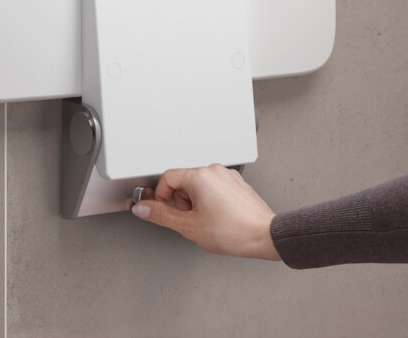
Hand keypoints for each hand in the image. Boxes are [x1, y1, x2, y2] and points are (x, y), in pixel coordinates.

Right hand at [131, 164, 280, 260]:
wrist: (264, 235)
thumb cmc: (233, 231)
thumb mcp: (189, 226)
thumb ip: (162, 215)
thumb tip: (143, 208)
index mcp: (200, 176)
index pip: (167, 178)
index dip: (160, 196)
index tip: (163, 210)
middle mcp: (214, 170)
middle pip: (182, 181)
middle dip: (180, 202)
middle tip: (189, 220)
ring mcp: (227, 176)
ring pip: (198, 185)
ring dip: (195, 202)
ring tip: (206, 221)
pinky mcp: (236, 184)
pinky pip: (213, 188)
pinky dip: (210, 201)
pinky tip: (218, 218)